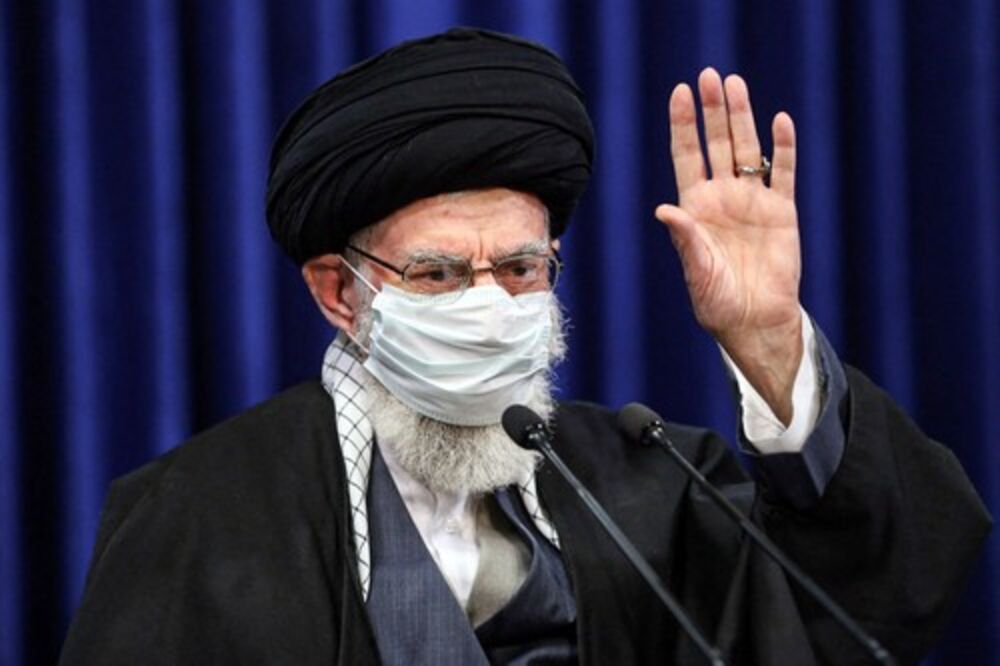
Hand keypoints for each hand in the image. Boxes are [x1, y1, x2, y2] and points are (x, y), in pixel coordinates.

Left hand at [656, 68, 801, 422]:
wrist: (755, 322)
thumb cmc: (717, 302)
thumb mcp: (697, 271)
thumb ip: (684, 239)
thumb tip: (665, 209)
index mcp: (695, 208)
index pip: (687, 156)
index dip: (684, 125)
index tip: (679, 93)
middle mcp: (722, 197)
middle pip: (716, 143)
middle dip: (713, 110)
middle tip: (710, 75)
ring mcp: (752, 201)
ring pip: (747, 149)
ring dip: (744, 117)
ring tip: (738, 84)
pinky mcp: (782, 212)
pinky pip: (782, 173)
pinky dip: (782, 148)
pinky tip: (780, 121)